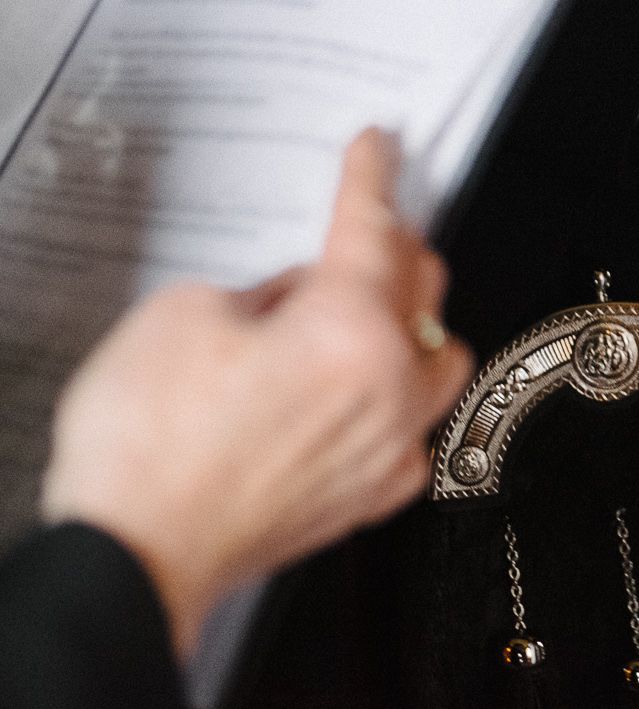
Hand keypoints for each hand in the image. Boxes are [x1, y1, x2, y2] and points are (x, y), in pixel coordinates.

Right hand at [39, 130, 473, 654]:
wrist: (132, 560)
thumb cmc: (146, 453)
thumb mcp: (183, 316)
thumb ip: (261, 288)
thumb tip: (294, 297)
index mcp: (349, 331)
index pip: (371, 228)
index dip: (371, 176)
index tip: (378, 147)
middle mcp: (390, 387)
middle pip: (421, 287)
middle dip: (392, 244)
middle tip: (362, 223)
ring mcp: (390, 446)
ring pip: (436, 355)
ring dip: (407, 321)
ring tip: (357, 309)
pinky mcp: (373, 494)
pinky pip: (413, 422)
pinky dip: (393, 393)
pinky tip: (354, 387)